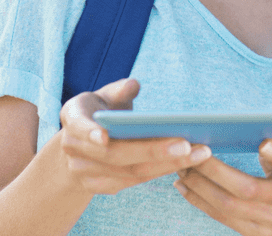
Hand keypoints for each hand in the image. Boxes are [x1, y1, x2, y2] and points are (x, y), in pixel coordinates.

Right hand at [59, 78, 211, 194]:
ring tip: (199, 154)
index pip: (79, 126)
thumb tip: (133, 85)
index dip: (90, 132)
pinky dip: (161, 172)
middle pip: (115, 154)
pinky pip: (133, 182)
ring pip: (129, 172)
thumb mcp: (106, 94)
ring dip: (166, 165)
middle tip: (188, 144)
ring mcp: (84, 171)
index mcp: (72, 118)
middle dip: (152, 150)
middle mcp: (73, 148)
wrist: (81, 142)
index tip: (105, 136)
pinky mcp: (99, 186)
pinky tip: (188, 163)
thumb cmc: (101, 110)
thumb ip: (119, 90)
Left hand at [173, 140, 271, 235]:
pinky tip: (185, 187)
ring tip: (182, 168)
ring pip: (228, 206)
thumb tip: (256, 136)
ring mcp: (269, 222)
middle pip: (246, 189)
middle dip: (214, 171)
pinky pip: (221, 218)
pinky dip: (200, 201)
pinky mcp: (253, 234)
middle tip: (192, 153)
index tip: (264, 143)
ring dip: (200, 187)